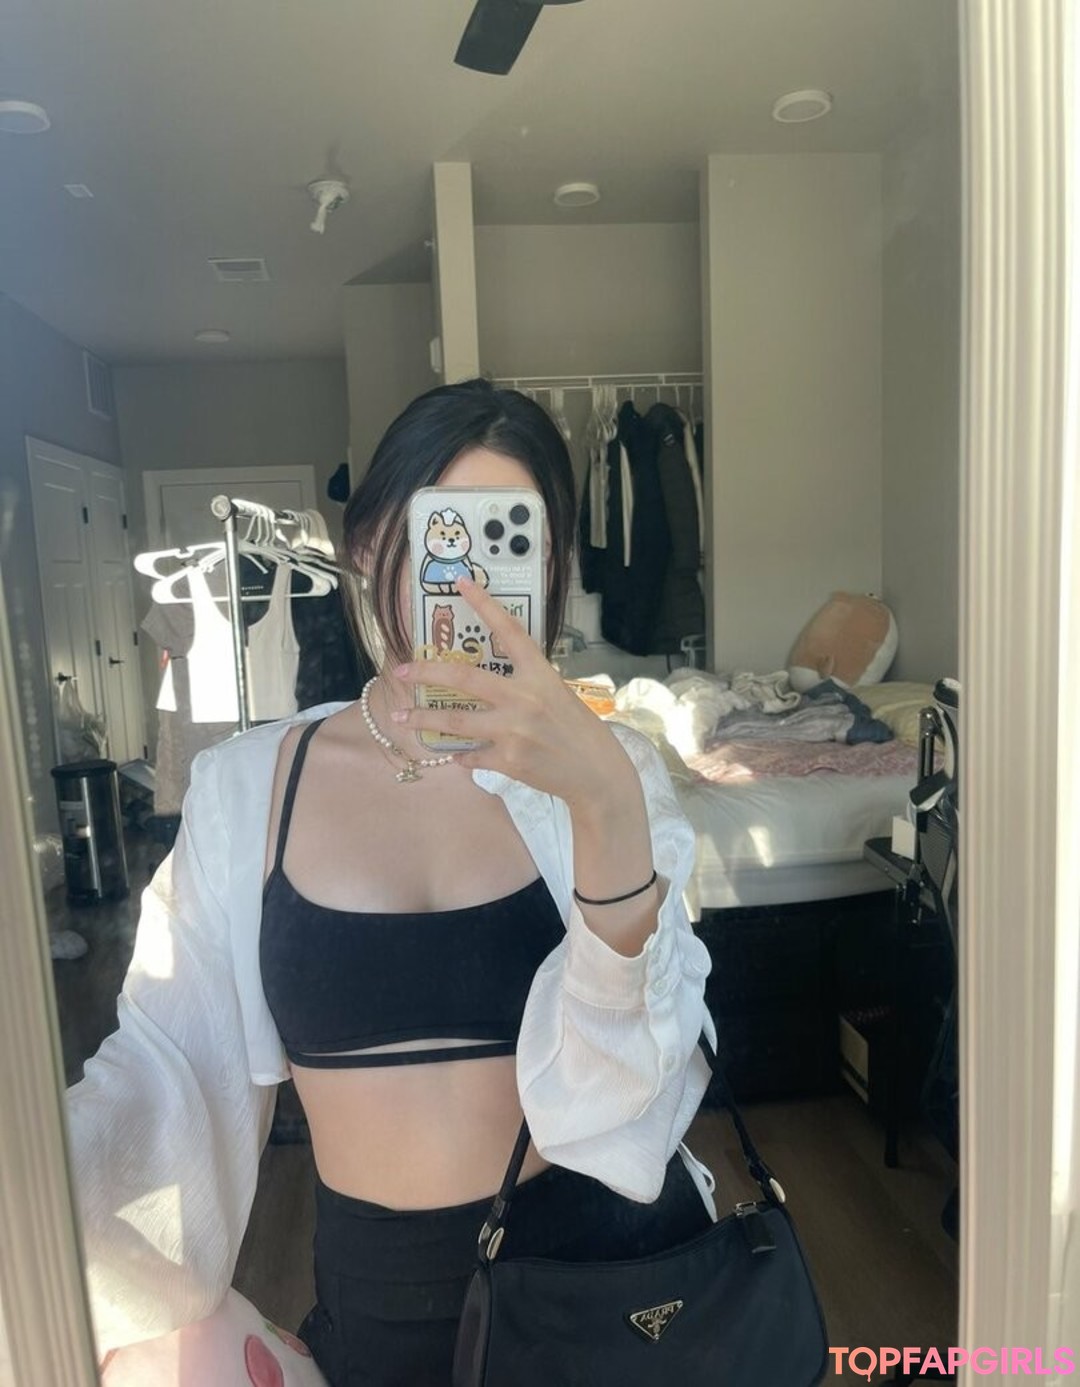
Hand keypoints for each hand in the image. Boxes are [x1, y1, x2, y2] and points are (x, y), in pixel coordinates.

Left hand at [391, 577, 632, 807]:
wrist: (595, 772)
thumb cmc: (577, 729)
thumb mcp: (556, 693)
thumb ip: (525, 683)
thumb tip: (489, 681)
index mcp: (539, 674)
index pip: (508, 630)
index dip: (484, 603)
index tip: (462, 582)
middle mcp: (523, 698)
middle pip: (463, 677)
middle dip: (425, 672)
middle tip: (400, 671)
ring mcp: (512, 730)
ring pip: (455, 720)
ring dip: (423, 720)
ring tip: (401, 719)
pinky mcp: (507, 760)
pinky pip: (471, 755)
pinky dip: (461, 755)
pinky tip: (456, 754)